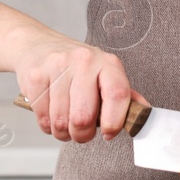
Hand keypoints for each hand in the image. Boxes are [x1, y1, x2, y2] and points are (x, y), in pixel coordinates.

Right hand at [12, 35, 136, 143]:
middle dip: (82, 135)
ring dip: (62, 132)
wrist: (37, 45)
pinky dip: (46, 124)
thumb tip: (143, 115)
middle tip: (81, 132)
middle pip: (84, 117)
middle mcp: (84, 60)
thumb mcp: (103, 74)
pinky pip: (42, 118)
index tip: (108, 133)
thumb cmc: (75, 67)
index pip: (117, 94)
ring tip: (65, 122)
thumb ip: (123, 96)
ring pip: (60, 121)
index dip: (114, 122)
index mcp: (107, 63)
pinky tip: (50, 112)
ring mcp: (58, 66)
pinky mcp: (35, 75)